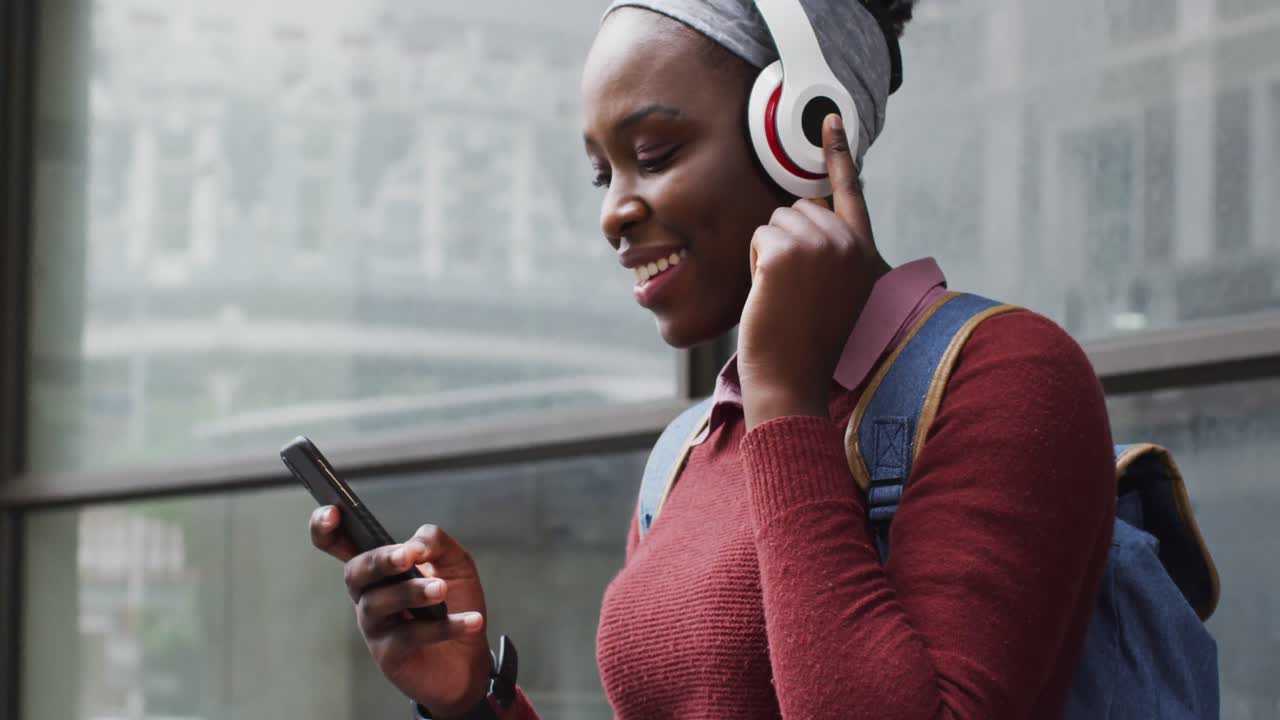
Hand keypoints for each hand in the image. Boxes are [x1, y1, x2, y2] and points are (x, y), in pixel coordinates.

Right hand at [310, 507, 492, 718]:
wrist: (471, 656)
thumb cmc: (455, 603)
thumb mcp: (454, 563)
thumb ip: (435, 542)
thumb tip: (415, 545)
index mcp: (379, 568)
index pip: (339, 544)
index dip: (324, 527)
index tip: (332, 511)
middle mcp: (368, 595)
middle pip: (355, 572)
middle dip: (379, 561)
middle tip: (408, 557)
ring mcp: (375, 626)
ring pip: (379, 603)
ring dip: (412, 592)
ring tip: (441, 590)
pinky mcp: (389, 655)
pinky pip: (409, 636)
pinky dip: (444, 627)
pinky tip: (471, 622)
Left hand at [739, 113, 888, 429]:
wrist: (792, 377)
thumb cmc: (804, 342)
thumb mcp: (832, 292)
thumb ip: (829, 253)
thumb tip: (801, 213)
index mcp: (863, 254)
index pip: (850, 193)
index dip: (839, 153)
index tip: (830, 119)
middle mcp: (849, 243)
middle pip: (798, 209)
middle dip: (784, 242)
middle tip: (792, 289)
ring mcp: (821, 244)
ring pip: (776, 221)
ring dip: (768, 253)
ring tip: (783, 293)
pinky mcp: (789, 250)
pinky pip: (759, 236)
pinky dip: (755, 263)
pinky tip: (770, 292)